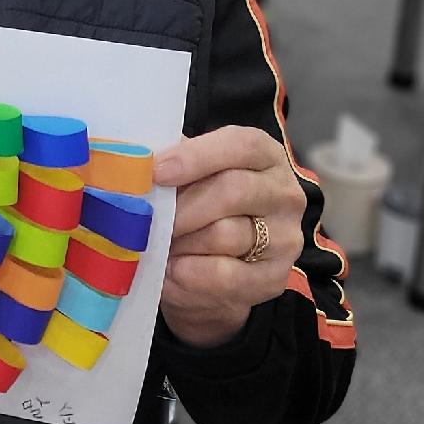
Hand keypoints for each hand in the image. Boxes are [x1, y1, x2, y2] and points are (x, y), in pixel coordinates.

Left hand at [153, 127, 305, 347]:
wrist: (209, 274)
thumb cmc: (196, 210)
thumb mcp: (187, 179)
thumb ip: (172, 166)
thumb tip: (137, 162)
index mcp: (265, 156)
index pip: (241, 145)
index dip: (196, 156)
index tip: (156, 171)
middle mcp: (285, 193)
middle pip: (233, 190)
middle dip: (182, 207)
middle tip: (149, 219)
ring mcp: (285, 238)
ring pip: (225, 234)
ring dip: (182, 242)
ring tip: (158, 245)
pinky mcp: (275, 278)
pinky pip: (225, 275)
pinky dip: (190, 274)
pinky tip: (170, 270)